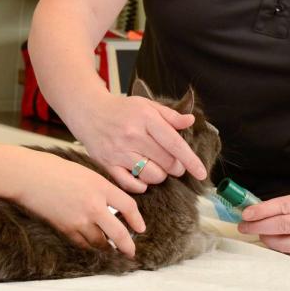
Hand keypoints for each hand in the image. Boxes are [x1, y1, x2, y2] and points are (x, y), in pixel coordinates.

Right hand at [12, 151, 145, 257]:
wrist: (27, 176)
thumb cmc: (53, 168)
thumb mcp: (84, 172)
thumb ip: (100, 188)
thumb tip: (111, 202)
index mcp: (101, 186)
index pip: (128, 207)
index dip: (137, 220)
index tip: (140, 228)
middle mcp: (94, 206)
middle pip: (119, 233)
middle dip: (127, 246)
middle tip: (131, 252)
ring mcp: (79, 220)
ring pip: (100, 242)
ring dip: (107, 247)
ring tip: (110, 249)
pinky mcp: (65, 229)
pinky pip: (82, 244)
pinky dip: (89, 246)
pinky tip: (91, 245)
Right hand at [64, 94, 206, 193]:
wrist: (88, 111)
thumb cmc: (120, 109)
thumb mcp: (146, 105)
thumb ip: (169, 115)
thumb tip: (190, 121)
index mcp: (145, 119)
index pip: (174, 143)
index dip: (191, 160)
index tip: (201, 173)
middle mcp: (132, 135)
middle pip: (167, 162)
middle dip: (176, 167)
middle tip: (173, 163)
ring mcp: (119, 151)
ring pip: (152, 175)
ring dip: (160, 175)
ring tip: (155, 166)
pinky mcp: (108, 164)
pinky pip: (132, 184)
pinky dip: (141, 185)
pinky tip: (141, 176)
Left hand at [237, 186, 289, 257]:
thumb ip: (283, 204)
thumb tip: (255, 212)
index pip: (283, 207)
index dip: (262, 211)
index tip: (246, 214)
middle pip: (282, 226)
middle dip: (258, 226)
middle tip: (243, 226)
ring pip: (285, 243)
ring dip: (265, 238)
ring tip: (256, 232)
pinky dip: (278, 247)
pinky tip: (271, 240)